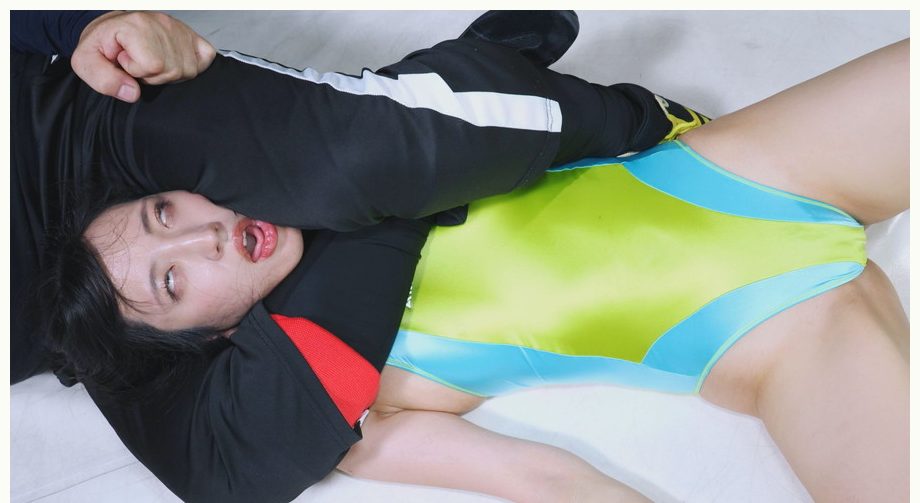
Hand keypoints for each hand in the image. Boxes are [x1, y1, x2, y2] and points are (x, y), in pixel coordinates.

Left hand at [71, 11, 215, 102]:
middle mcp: (162, 24)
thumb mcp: (85, 63)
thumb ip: (103, 79)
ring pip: (188, 69)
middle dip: (153, 75)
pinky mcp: (192, 35)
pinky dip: (193, 64)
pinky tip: (173, 60)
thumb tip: (132, 93)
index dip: (136, 71)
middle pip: (172, 69)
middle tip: (138, 63)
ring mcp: (180, 29)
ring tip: (152, 61)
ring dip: (169, 72)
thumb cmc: (102, 46)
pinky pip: (206, 57)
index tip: (124, 61)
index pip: (152, 65)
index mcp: (136, 26)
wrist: (112, 30)